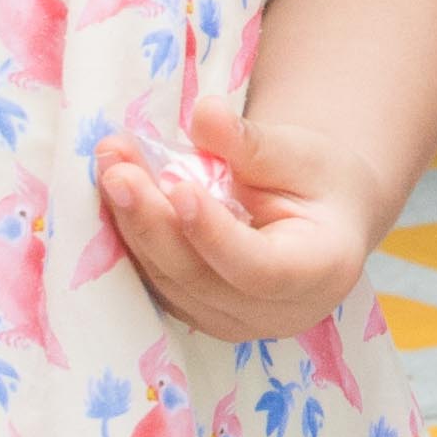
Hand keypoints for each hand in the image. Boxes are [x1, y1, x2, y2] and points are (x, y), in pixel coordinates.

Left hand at [97, 100, 383, 342]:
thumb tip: (204, 114)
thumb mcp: (301, 153)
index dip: (213, 234)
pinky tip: (116, 187)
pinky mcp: (198, 311)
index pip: (258, 267)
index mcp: (318, 272)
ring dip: (132, 221)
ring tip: (112, 162)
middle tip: (118, 168)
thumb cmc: (321, 183)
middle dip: (153, 221)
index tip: (178, 187)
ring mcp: (232, 322)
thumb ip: (252, 142)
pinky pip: (157, 278)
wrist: (324, 219)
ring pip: (169, 280)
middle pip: (200, 277)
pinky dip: (134, 233)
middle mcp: (275, 313)